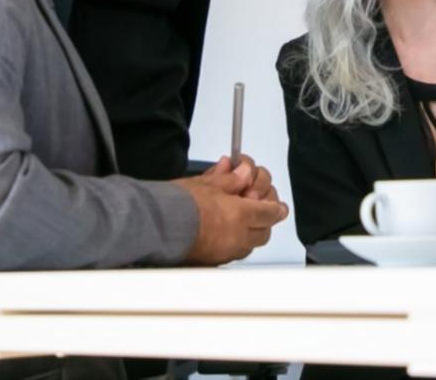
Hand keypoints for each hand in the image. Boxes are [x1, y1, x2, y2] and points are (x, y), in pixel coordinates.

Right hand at [174, 159, 288, 265]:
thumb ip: (232, 179)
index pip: (270, 213)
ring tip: (242, 221)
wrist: (157, 223)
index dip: (276, 208)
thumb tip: (244, 173)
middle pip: (265, 232)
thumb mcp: (209, 182)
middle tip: (259, 208)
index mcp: (240, 215)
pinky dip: (236, 244)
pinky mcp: (213, 261)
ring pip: (251, 245)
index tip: (279, 206)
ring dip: (252, 234)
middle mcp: (237, 237)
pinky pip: (234, 254)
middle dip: (265, 221)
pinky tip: (227, 233)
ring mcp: (226, 252)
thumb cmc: (179, 202)